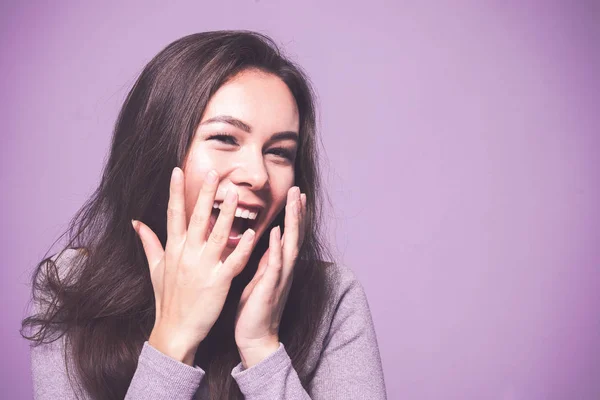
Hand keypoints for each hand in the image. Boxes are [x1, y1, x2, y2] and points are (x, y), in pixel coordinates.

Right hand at [131, 167, 255, 364]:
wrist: (175, 331)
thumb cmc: (168, 299)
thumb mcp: (155, 268)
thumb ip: (149, 242)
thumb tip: (136, 222)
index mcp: (174, 249)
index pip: (174, 214)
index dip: (176, 191)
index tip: (178, 170)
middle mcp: (188, 254)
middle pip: (197, 218)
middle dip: (205, 194)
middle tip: (213, 173)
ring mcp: (203, 267)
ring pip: (217, 235)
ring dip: (227, 214)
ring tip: (235, 194)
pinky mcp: (218, 282)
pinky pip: (233, 262)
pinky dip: (243, 248)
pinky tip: (252, 234)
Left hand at [234, 186, 305, 367]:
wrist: (254, 337)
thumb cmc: (254, 308)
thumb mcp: (260, 277)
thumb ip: (267, 259)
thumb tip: (271, 240)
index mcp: (280, 265)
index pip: (290, 234)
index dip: (295, 214)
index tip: (297, 194)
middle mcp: (285, 269)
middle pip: (295, 235)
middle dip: (297, 211)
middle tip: (299, 189)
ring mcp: (280, 277)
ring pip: (290, 245)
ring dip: (293, 222)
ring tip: (295, 201)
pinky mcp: (270, 288)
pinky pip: (275, 265)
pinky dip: (277, 247)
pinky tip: (276, 231)